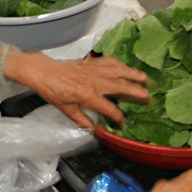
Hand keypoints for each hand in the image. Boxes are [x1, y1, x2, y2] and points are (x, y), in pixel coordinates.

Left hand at [12, 52, 148, 128]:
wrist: (43, 71)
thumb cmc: (52, 90)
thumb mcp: (65, 109)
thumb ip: (81, 119)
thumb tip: (93, 129)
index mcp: (88, 95)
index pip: (109, 109)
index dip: (118, 117)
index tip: (123, 122)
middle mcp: (95, 81)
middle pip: (121, 86)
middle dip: (136, 92)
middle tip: (148, 96)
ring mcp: (95, 70)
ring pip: (119, 70)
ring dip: (133, 74)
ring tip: (145, 78)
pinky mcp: (92, 62)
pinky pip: (110, 61)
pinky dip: (119, 63)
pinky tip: (124, 67)